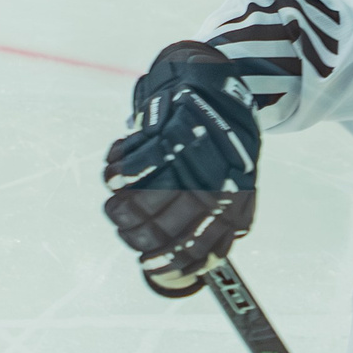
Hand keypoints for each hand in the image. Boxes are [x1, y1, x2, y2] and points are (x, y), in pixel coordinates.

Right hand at [102, 44, 259, 296]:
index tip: (149, 264)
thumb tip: (206, 264)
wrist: (218, 89)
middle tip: (126, 233)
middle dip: (140, 234)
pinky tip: (113, 177)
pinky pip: (139, 158)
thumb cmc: (224, 144)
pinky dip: (121, 171)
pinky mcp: (173, 125)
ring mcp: (193, 153)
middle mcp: (215, 178)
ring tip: (116, 208)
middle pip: (168, 223)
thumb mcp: (239, 183)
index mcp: (233, 197)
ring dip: (125, 206)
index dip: (171, 260)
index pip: (201, 242)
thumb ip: (225, 222)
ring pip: (148, 194)